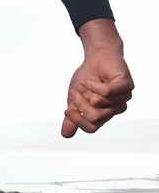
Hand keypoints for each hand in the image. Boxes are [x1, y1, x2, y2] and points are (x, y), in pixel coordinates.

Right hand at [62, 19, 132, 137]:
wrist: (96, 56)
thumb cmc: (87, 78)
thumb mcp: (74, 100)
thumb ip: (72, 117)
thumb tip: (66, 135)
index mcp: (104, 115)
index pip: (91, 128)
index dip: (77, 120)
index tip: (67, 109)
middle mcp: (116, 109)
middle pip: (94, 117)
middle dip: (80, 103)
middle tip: (78, 91)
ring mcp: (123, 97)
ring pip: (99, 104)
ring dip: (86, 91)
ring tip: (86, 83)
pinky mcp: (126, 86)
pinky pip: (106, 92)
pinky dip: (94, 85)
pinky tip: (93, 79)